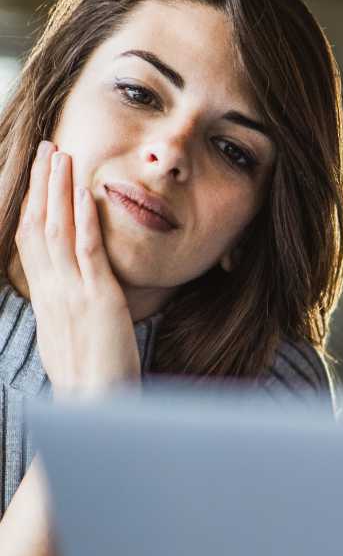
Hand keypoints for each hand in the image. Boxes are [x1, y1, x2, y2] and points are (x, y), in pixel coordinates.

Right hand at [15, 142, 139, 398]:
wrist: (95, 407)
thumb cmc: (90, 379)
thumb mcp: (70, 337)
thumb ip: (68, 311)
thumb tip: (71, 299)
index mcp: (45, 297)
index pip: (32, 240)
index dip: (33, 204)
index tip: (38, 177)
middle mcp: (52, 289)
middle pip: (38, 225)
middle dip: (42, 184)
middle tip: (47, 149)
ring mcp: (72, 292)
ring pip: (58, 229)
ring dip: (59, 189)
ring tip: (62, 154)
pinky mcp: (98, 298)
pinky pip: (87, 250)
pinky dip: (84, 218)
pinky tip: (85, 192)